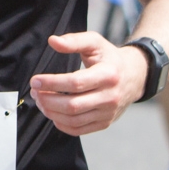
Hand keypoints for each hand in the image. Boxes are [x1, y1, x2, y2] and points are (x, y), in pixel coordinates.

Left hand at [29, 32, 147, 135]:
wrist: (133, 77)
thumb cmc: (109, 58)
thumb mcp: (95, 43)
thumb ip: (74, 40)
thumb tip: (53, 41)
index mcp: (108, 75)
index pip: (75, 83)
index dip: (52, 83)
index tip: (35, 80)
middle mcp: (110, 97)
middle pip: (72, 105)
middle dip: (47, 100)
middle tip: (35, 91)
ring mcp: (108, 113)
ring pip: (73, 120)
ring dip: (51, 112)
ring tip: (40, 100)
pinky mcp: (104, 123)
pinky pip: (78, 129)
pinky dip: (60, 123)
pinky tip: (52, 112)